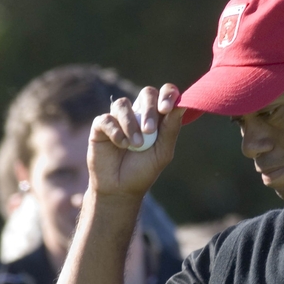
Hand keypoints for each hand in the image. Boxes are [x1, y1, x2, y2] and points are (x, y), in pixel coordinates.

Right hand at [88, 83, 184, 198]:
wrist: (120, 189)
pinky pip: (107, 119)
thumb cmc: (143, 170)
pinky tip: (121, 144)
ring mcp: (119, 118)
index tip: (167, 108)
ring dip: (131, 124)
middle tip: (149, 130)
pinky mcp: (101, 126)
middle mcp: (139, 113)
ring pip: (123, 104)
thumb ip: (171, 128)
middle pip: (147, 94)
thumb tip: (182, 105)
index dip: (168, 94)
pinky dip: (115, 131)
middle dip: (149, 110)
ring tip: (135, 145)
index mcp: (158, 117)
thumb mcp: (162, 151)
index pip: (165, 93)